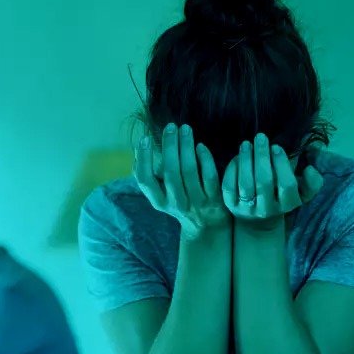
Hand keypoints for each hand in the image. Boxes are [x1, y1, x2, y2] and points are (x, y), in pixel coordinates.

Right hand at [134, 123, 229, 239]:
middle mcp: (176, 203)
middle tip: (170, 126)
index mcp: (159, 201)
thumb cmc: (179, 202)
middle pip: (170, 172)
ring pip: (189, 171)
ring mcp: (196, 202)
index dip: (143, 159)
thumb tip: (139, 149)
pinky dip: (205, 159)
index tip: (144, 139)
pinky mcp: (215, 200)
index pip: (145, 180)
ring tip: (185, 129)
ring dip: (186, 147)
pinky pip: (209, 176)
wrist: (206, 227)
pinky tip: (200, 146)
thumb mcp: (161, 195)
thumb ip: (151, 176)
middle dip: (169, 146)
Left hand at [223, 133, 323, 230]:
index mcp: (287, 204)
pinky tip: (237, 158)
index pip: (286, 185)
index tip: (276, 147)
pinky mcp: (231, 207)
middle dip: (261, 157)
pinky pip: (229, 187)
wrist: (259, 221)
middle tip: (260, 137)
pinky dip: (232, 170)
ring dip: (245, 161)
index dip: (281, 165)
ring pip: (245, 184)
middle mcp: (267, 209)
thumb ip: (311, 182)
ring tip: (246, 144)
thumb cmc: (282, 197)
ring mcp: (248, 209)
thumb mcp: (301, 193)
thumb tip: (310, 170)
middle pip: (264, 182)